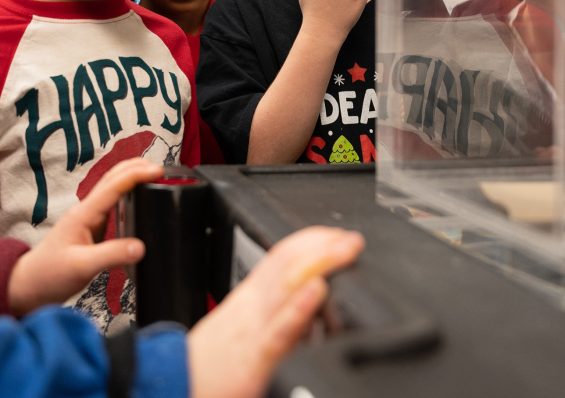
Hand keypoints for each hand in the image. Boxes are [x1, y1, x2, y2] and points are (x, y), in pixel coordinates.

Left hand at [7, 158, 163, 315]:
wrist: (30, 286)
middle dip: (137, 167)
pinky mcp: (93, 226)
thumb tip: (141, 247)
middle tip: (162, 169)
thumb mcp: (82, 266)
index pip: (114, 185)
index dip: (137, 175)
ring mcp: (90, 217)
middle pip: (113, 177)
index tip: (159, 171)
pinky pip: (114, 202)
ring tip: (155, 177)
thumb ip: (111, 255)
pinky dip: (129, 192)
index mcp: (84, 214)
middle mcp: (87, 210)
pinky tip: (139, 199)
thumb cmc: (50, 275)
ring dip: (133, 176)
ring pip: (113, 186)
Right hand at [189, 226, 364, 397]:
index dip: (310, 240)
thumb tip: (306, 301)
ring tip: (343, 250)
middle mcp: (252, 305)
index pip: (281, 257)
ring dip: (319, 264)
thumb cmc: (207, 364)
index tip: (336, 233)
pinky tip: (317, 291)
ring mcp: (253, 327)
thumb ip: (271, 313)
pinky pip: (279, 329)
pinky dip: (298, 306)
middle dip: (321, 246)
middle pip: (288, 263)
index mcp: (250, 298)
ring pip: (286, 285)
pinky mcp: (253, 358)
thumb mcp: (240, 329)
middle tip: (349, 237)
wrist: (172, 383)